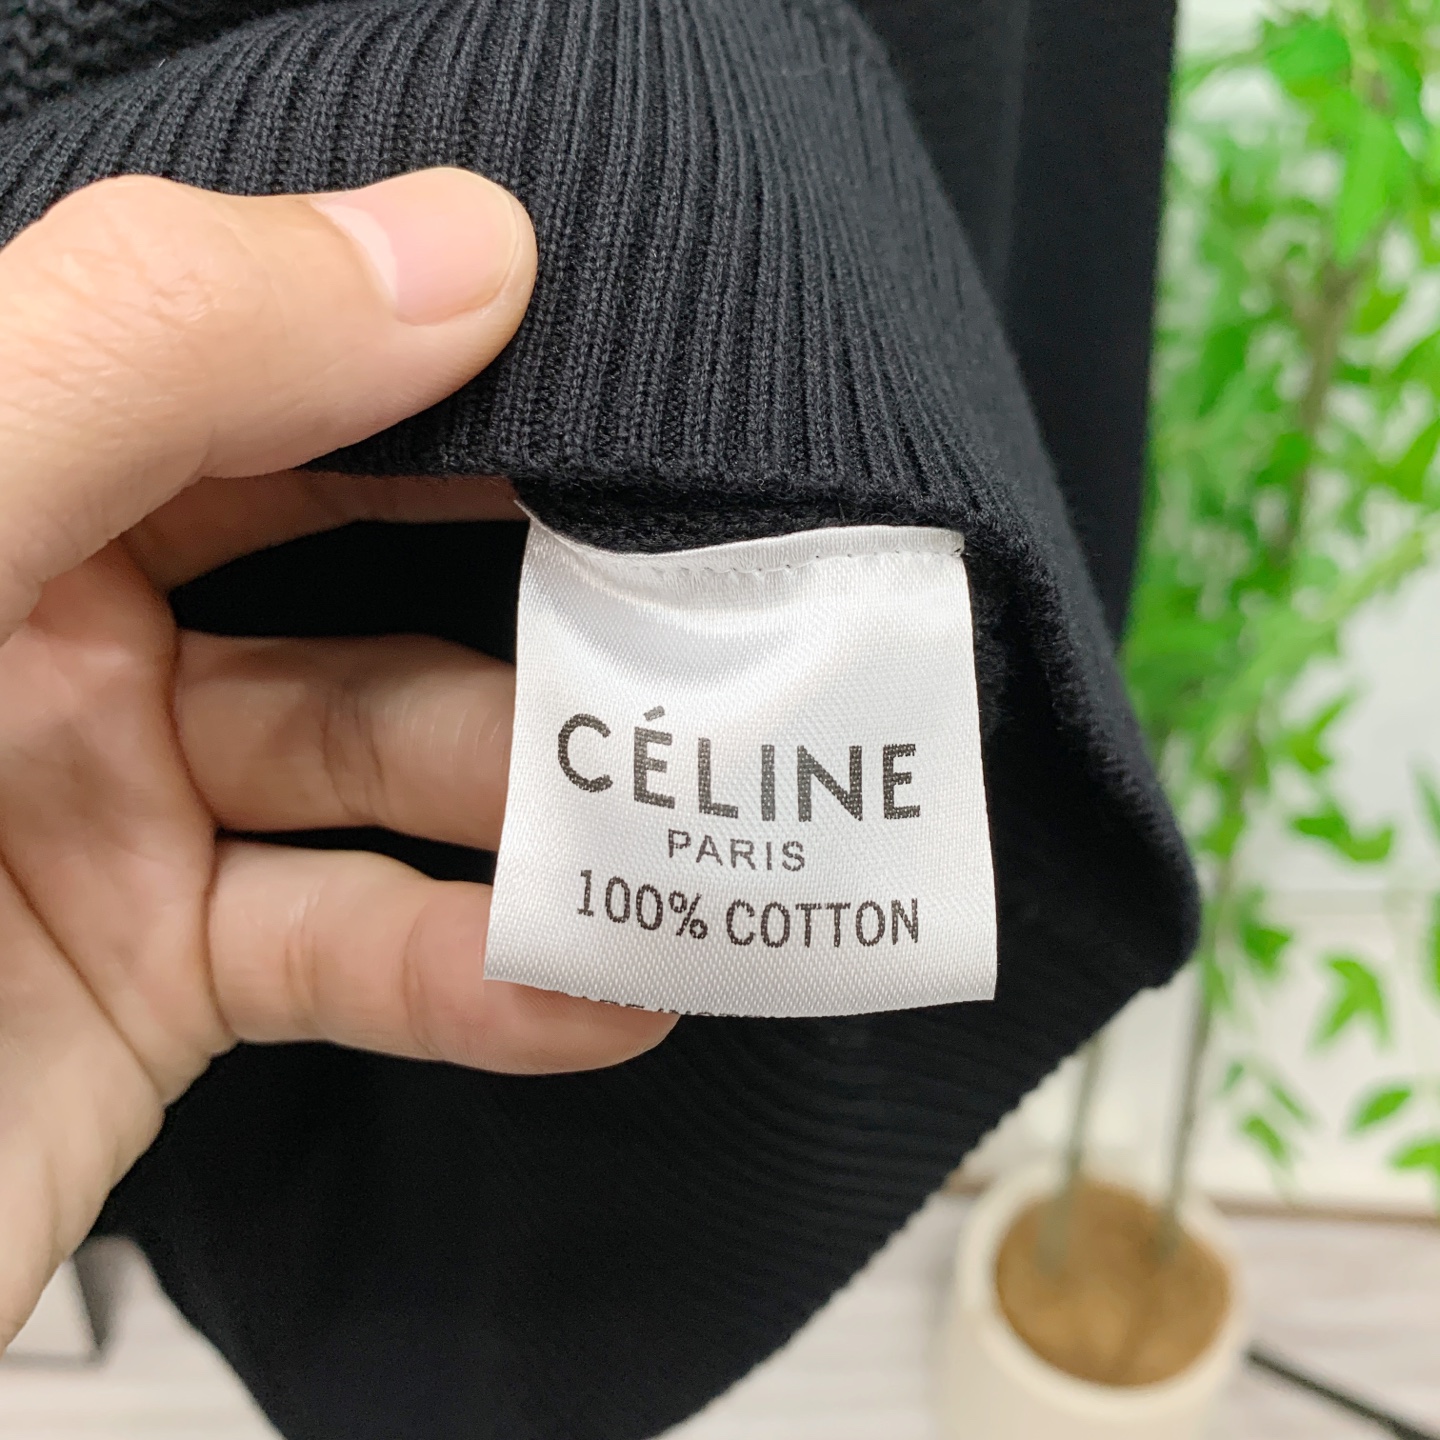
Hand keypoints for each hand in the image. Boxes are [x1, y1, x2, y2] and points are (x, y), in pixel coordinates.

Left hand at [0, 170, 675, 1347]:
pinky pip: (360, 956)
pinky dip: (494, 980)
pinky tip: (608, 987)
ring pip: (388, 770)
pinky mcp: (150, 988)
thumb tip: (458, 243)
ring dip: (546, 812)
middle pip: (358, 569)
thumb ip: (142, 351)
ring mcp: (105, 810)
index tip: (634, 394)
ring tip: (690, 828)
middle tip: (710, 623)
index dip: (448, 355)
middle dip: (537, 600)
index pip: (254, 352)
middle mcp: (40, 618)